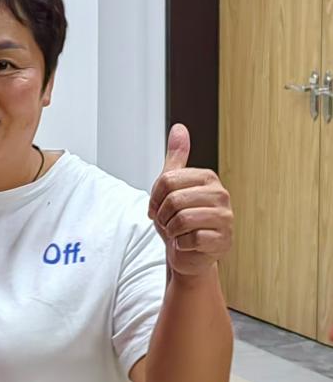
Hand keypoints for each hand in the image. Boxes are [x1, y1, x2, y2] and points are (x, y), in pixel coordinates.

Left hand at [148, 124, 233, 278]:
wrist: (187, 253)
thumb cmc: (178, 221)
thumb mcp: (172, 186)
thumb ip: (176, 157)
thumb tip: (179, 128)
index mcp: (207, 178)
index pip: (166, 180)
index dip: (155, 198)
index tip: (159, 207)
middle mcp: (221, 195)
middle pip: (173, 200)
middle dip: (163, 216)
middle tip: (169, 222)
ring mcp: (225, 218)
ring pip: (181, 219)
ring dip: (171, 230)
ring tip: (178, 232)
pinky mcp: (223, 240)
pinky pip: (190, 239)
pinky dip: (181, 244)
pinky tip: (188, 243)